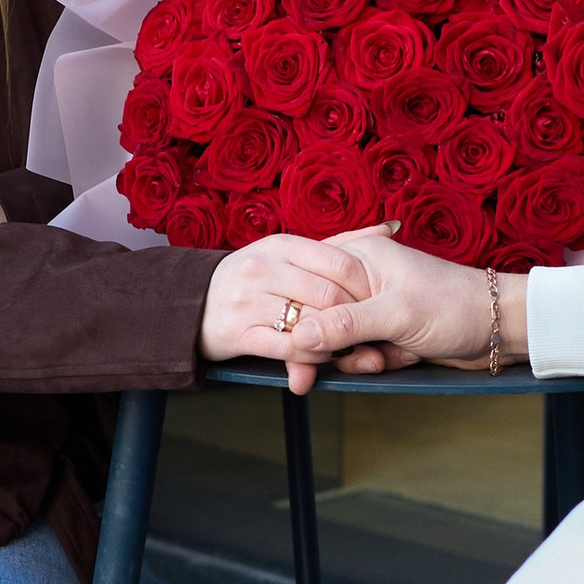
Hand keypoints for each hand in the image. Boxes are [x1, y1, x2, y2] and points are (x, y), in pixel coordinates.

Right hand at [200, 233, 377, 393]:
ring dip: (335, 341)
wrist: (193, 304)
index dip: (367, 288)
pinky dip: (312, 357)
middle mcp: (262, 268)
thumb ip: (341, 244)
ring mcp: (246, 300)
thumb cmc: (256, 280)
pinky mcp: (236, 332)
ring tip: (348, 345)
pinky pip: (287, 349)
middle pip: (329, 296)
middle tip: (368, 331)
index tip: (377, 304)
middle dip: (354, 318)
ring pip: (310, 324)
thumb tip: (390, 226)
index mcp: (281, 244)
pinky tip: (321, 355)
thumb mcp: (291, 253)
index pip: (341, 262)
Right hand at [310, 226, 500, 371]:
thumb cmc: (454, 307)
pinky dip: (372, 361)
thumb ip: (344, 324)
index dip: (304, 322)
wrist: (499, 327)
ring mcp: (370, 305)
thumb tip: (297, 336)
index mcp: (358, 257)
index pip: (308, 288)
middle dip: (332, 347)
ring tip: (385, 359)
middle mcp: (359, 278)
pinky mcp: (381, 329)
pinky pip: (356, 351)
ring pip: (335, 340)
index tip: (311, 351)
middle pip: (317, 317)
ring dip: (357, 358)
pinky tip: (400, 358)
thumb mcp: (397, 314)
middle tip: (363, 358)